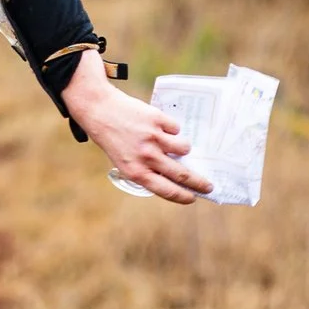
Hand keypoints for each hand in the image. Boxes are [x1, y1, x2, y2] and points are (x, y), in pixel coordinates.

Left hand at [59, 51, 211, 203]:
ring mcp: (153, 138)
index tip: (193, 198)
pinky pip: (176, 129)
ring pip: (184, 148)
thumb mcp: (124, 161)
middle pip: (182, 174)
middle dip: (199, 182)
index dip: (183, 196)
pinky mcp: (157, 120)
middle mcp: (146, 157)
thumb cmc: (112, 139)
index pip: (166, 190)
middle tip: (208, 185)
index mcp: (135, 172)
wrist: (99, 110)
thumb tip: (175, 176)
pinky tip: (158, 126)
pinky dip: (172, 129)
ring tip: (173, 144)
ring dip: (184, 148)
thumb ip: (145, 169)